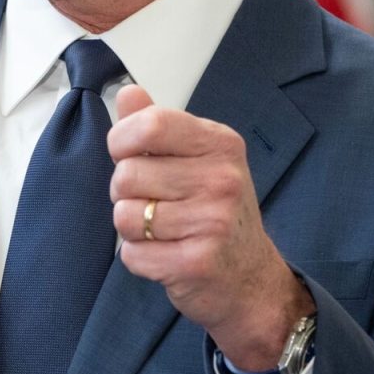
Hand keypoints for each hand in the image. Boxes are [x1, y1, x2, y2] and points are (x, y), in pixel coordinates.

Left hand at [108, 85, 311, 370]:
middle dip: (124, 192)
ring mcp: (213, 222)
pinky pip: (132, 254)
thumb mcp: (199, 161)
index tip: (126, 155)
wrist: (252, 281)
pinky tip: (166, 256)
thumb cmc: (217, 214)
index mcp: (221, 144)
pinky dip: (139, 258)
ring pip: (124, 216)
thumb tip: (127, 92)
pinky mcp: (197, 263)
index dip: (121, 141)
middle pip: (126, 174)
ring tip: (162, 231)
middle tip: (153, 204)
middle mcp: (223, 179)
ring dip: (131, 228)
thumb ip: (159, 127)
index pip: (150, 124)